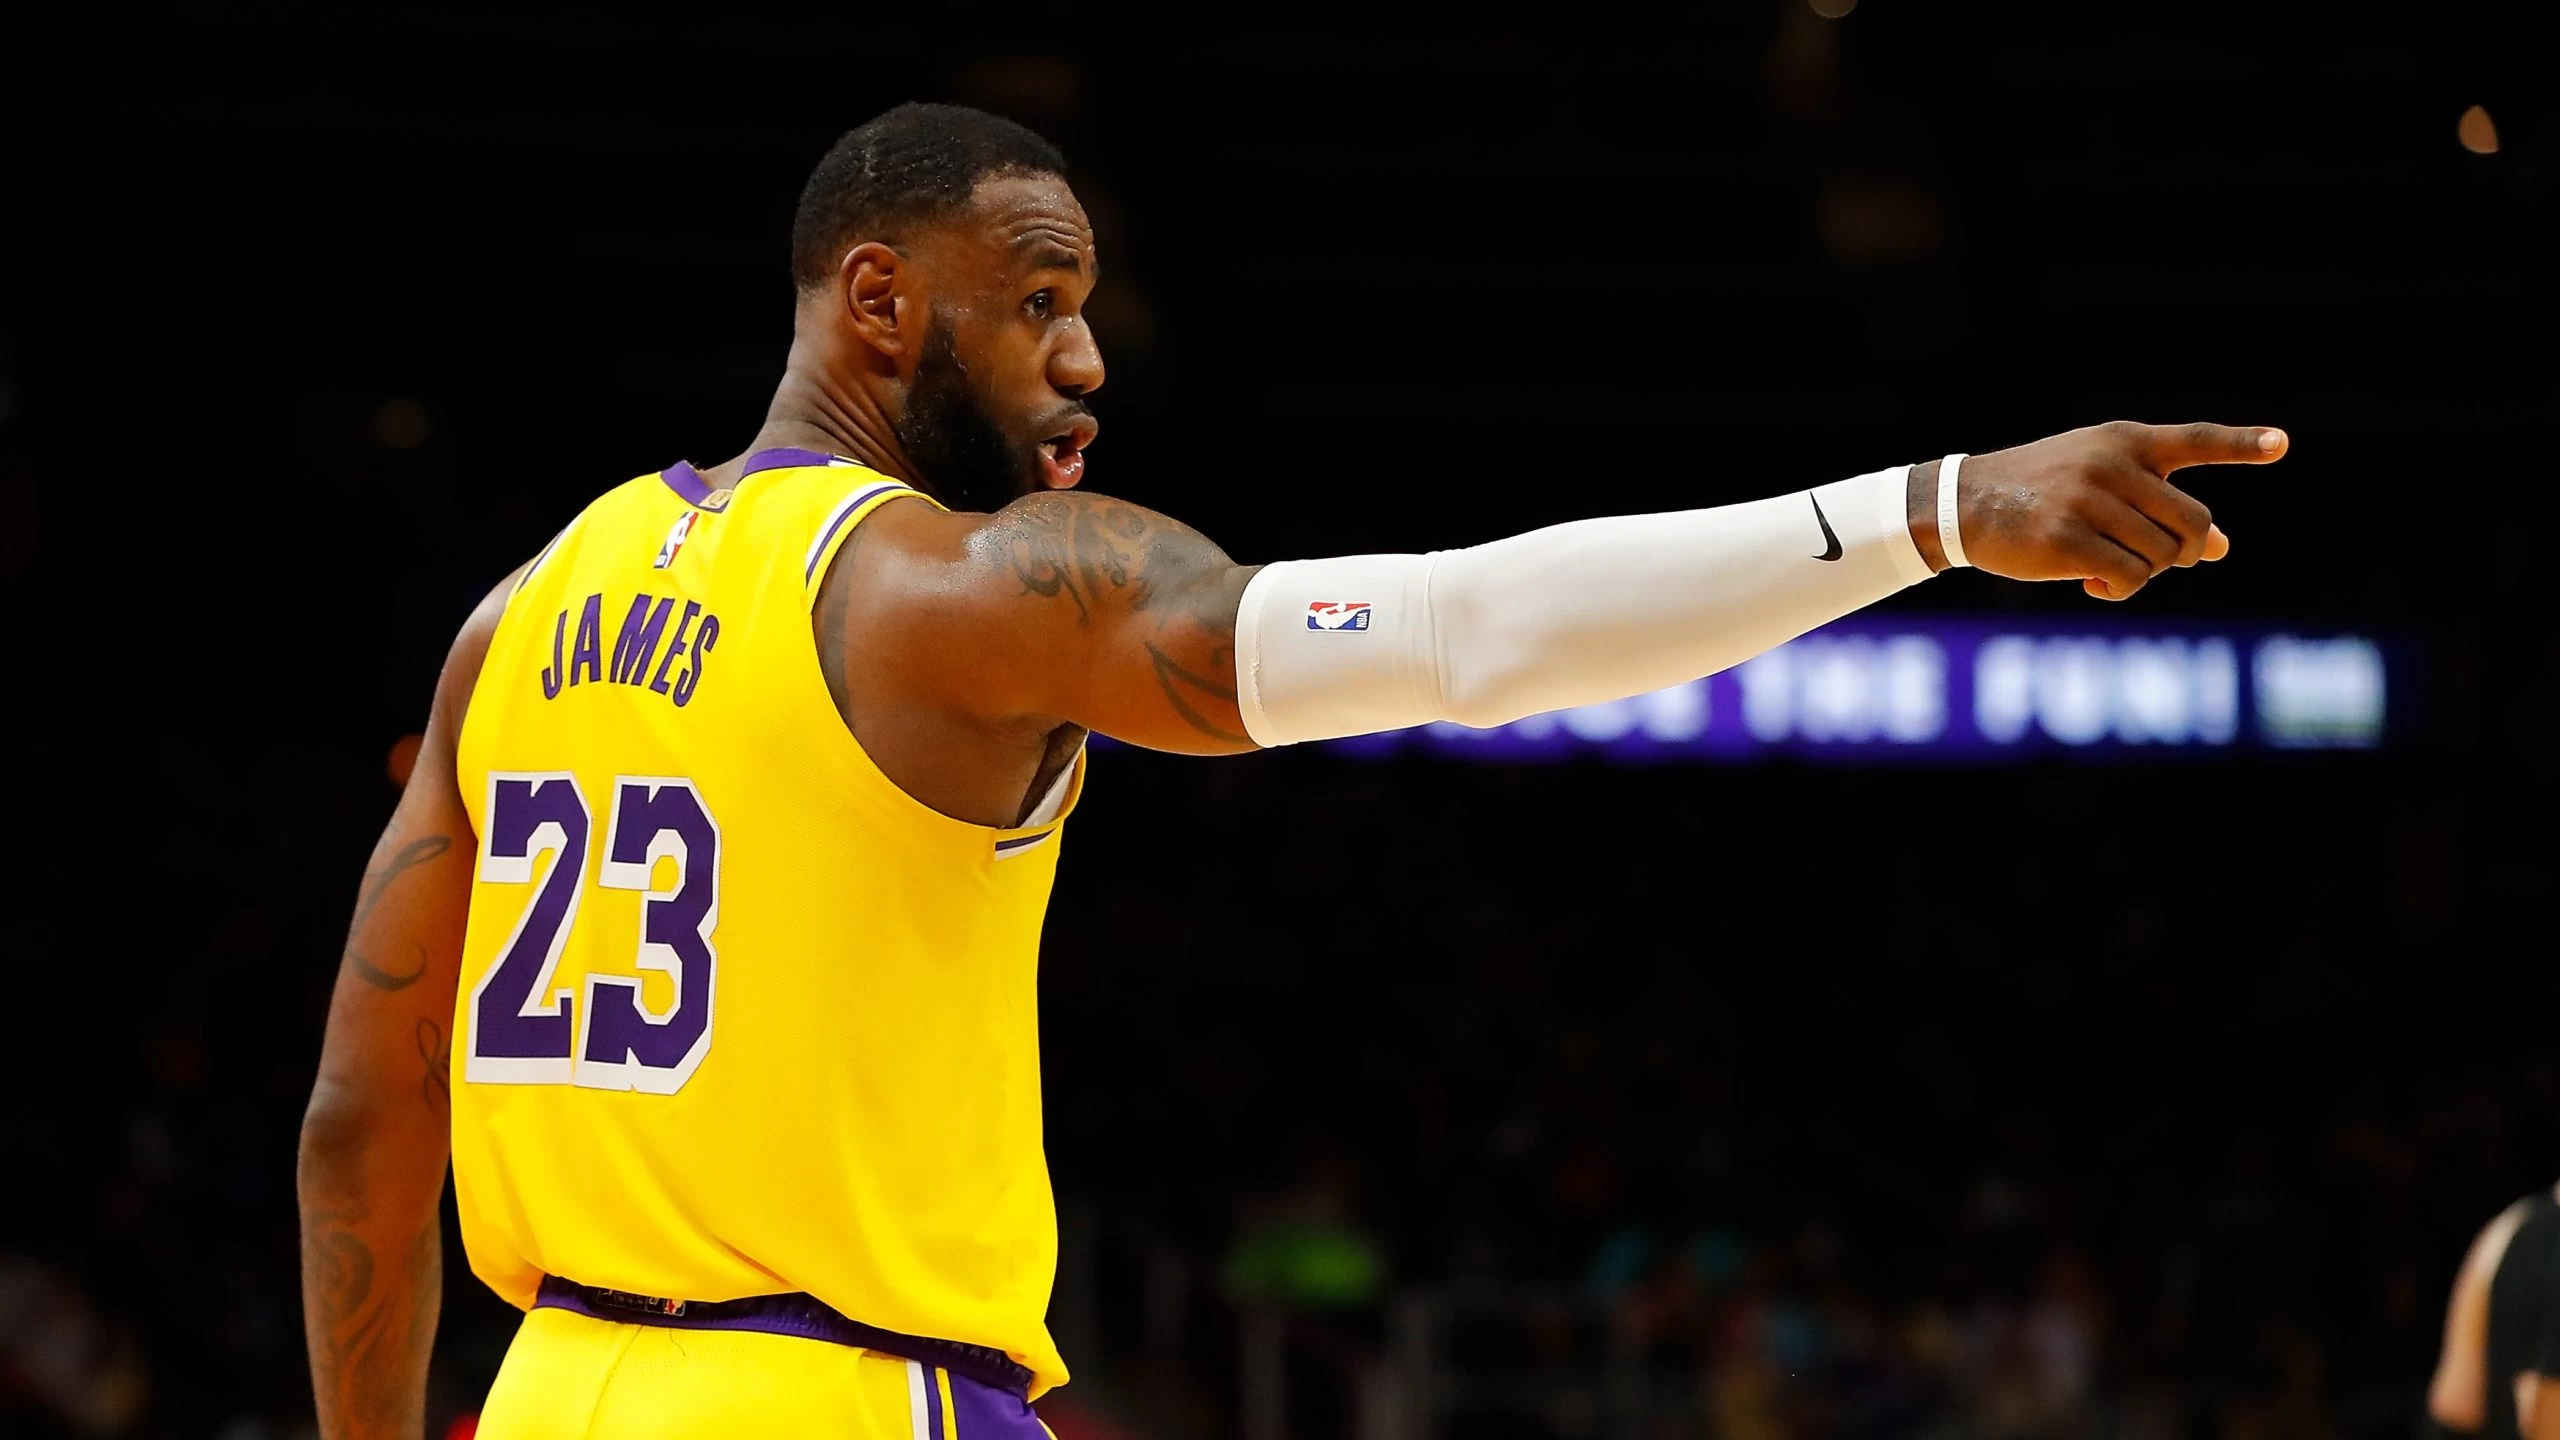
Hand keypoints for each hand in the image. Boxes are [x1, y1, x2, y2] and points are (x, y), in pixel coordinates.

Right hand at [1911, 421, 2288, 599]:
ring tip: (2112, 568)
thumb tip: (2221, 547)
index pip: (2193, 440)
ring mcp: (2088, 500)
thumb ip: (2159, 505)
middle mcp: (2111, 465)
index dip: (2241, 445)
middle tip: (2162, 560)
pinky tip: (2095, 584)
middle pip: (2192, 522)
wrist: (1965, 502)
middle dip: (2184, 551)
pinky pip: (2128, 577)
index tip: (2282, 444)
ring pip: (2161, 556)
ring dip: (2146, 573)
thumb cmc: (2042, 491)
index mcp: (2124, 441)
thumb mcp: (2102, 484)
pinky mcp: (2066, 539)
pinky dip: (2121, 589)